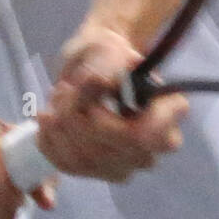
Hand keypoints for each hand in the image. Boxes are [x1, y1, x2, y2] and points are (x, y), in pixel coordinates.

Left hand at [35, 27, 187, 183]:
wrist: (93, 65)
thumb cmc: (105, 53)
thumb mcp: (108, 47)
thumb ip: (107, 64)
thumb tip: (98, 84)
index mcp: (170, 109)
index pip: (147, 135)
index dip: (109, 124)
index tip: (92, 99)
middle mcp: (156, 145)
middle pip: (110, 150)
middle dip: (76, 119)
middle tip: (63, 89)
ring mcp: (130, 163)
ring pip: (87, 160)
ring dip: (60, 128)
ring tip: (56, 98)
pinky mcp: (103, 172)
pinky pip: (70, 167)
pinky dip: (50, 143)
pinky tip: (47, 121)